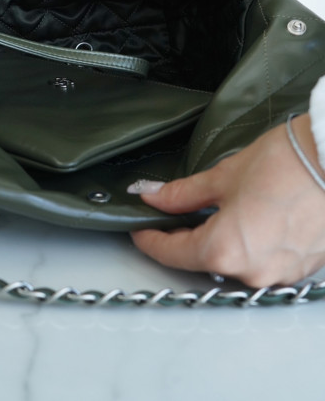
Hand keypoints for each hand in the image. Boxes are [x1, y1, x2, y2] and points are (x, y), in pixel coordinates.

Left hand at [129, 115, 324, 287]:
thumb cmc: (288, 165)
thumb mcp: (223, 175)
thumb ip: (183, 194)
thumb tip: (154, 196)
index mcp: (226, 251)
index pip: (173, 254)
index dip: (150, 240)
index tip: (140, 229)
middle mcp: (252, 272)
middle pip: (203, 261)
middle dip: (185, 238)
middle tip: (172, 215)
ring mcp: (279, 274)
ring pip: (234, 263)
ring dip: (220, 241)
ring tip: (216, 212)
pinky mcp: (299, 268)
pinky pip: (262, 262)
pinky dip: (249, 245)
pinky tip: (249, 220)